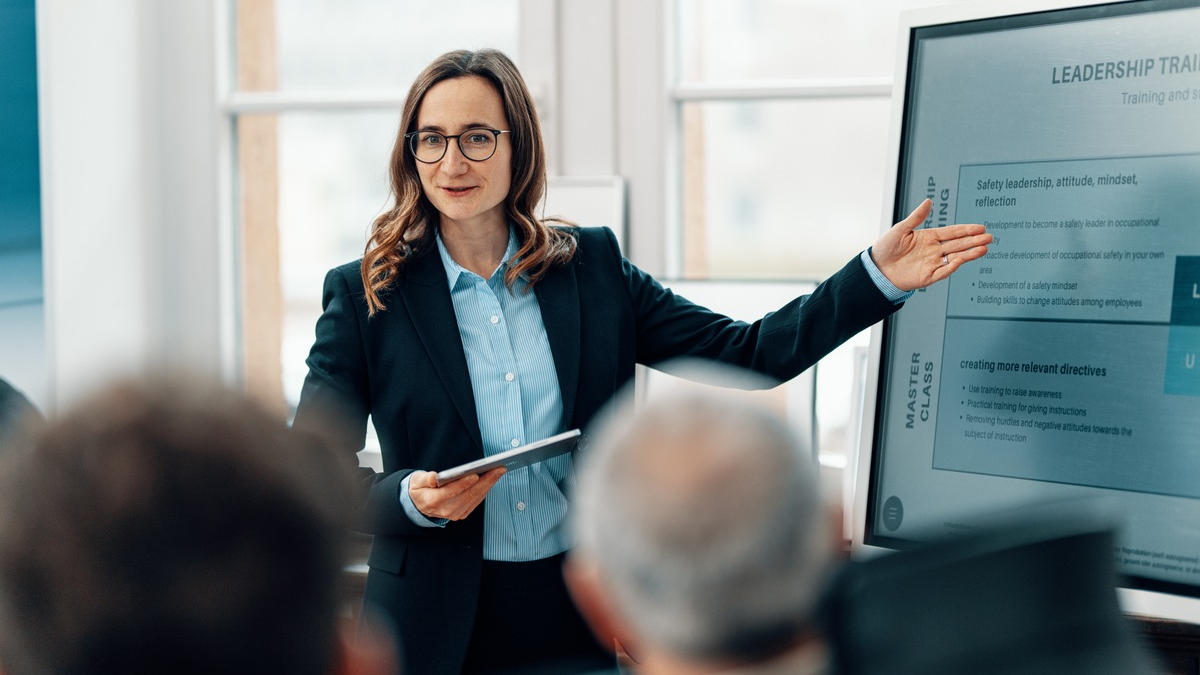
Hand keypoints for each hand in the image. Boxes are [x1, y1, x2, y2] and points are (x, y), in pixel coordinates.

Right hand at [409, 467, 504, 520]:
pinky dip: (485, 489)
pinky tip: (492, 479)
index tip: (476, 474)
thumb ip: (425, 479)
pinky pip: (477, 500)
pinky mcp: (462, 513)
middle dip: (486, 480)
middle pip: (469, 494)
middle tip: (498, 468)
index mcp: (433, 500)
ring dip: (489, 484)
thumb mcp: (416, 481)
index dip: (464, 483)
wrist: (420, 504)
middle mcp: (446, 510)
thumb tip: (434, 477)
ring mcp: (455, 513)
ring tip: (499, 471)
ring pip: (476, 497)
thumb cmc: (420, 488)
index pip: (451, 491)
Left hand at [871, 199, 991, 290]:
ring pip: (955, 258)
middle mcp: (933, 251)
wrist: (876, 268)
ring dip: (969, 254)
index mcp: (929, 238)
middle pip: (958, 244)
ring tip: (983, 249)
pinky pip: (942, 272)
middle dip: (973, 241)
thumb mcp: (901, 229)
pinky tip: (960, 260)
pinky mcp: (927, 277)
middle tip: (989, 237)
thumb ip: (916, 217)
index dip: (966, 230)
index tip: (980, 227)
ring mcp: (932, 264)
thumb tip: (928, 201)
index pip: (952, 233)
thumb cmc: (886, 248)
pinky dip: (951, 267)